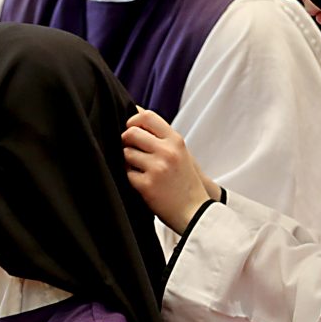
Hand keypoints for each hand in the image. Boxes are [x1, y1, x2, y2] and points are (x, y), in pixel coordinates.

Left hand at [122, 109, 216, 232]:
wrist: (194, 211)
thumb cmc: (183, 180)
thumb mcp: (179, 152)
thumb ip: (160, 134)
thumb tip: (134, 110)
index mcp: (175, 140)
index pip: (146, 116)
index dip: (132, 120)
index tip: (130, 129)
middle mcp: (167, 151)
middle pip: (130, 133)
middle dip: (125, 141)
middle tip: (131, 151)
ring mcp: (157, 168)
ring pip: (126, 153)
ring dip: (128, 161)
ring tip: (141, 169)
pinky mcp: (147, 185)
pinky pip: (126, 173)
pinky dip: (130, 177)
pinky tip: (142, 182)